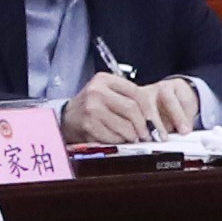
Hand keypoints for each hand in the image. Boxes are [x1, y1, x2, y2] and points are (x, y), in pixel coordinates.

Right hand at [63, 73, 180, 146]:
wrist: (66, 117)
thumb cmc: (92, 106)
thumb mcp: (108, 93)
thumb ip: (129, 99)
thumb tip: (153, 121)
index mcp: (104, 80)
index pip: (136, 92)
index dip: (149, 109)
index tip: (154, 122)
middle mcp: (96, 91)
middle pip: (132, 109)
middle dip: (144, 125)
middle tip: (148, 134)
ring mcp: (91, 108)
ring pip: (125, 125)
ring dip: (133, 135)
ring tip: (133, 137)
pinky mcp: (88, 125)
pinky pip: (114, 136)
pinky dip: (120, 140)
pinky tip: (118, 138)